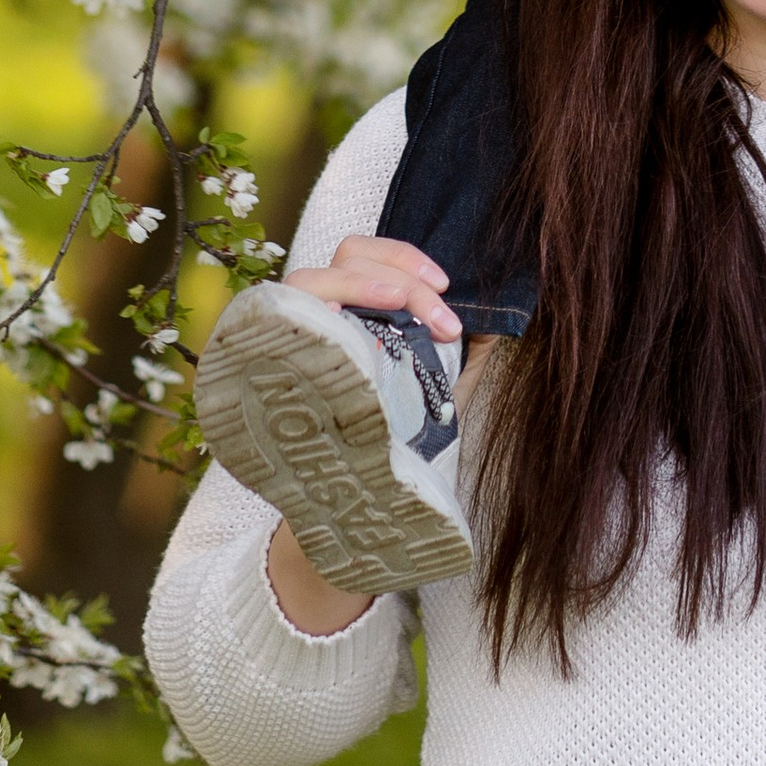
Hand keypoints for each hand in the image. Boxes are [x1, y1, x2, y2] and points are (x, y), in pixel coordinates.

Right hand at [261, 235, 463, 638]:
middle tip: (442, 314)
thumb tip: (499, 325)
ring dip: (370, 283)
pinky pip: (283, 322)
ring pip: (311, 275)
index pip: (362, 253)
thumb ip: (456, 360)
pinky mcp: (266, 367)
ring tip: (414, 311)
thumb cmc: (382, 446)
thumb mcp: (427, 396)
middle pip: (345, 254)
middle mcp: (313, 317)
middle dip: (399, 272)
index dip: (404, 257)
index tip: (447, 286)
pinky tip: (365, 344)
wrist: (343, 512)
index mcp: (349, 312)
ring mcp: (286, 339)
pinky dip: (326, 318)